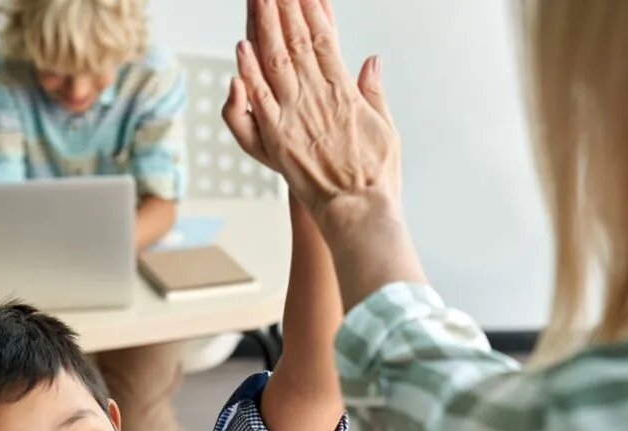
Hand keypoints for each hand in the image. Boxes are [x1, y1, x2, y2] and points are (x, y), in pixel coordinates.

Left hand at [221, 0, 399, 229]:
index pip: (325, 39)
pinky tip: (242, 47)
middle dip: (286, 8)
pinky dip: (250, 73)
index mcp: (346, 92)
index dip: (313, 10)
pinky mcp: (279, 138)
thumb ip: (373, 93)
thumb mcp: (385, 128)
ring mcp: (297, 116)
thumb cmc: (375, 177)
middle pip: (297, 41)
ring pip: (278, 60)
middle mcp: (319, 98)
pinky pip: (260, 100)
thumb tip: (372, 62)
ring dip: (266, 27)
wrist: (360, 212)